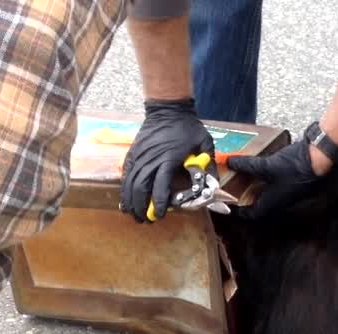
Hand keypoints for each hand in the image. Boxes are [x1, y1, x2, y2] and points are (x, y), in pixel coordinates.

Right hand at [120, 98, 213, 222]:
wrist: (168, 109)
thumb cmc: (188, 128)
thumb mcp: (205, 144)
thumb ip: (209, 165)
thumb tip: (213, 187)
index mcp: (169, 159)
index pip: (160, 185)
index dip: (159, 202)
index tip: (161, 215)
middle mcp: (151, 159)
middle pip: (141, 187)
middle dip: (141, 206)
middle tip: (145, 221)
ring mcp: (139, 156)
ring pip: (130, 182)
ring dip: (130, 201)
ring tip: (133, 215)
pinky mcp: (133, 154)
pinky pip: (126, 174)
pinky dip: (124, 189)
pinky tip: (125, 200)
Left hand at [226, 134, 329, 219]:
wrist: (321, 158)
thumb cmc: (295, 168)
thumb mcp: (267, 166)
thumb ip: (247, 165)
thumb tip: (229, 162)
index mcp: (273, 203)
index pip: (252, 214)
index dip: (239, 211)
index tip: (228, 203)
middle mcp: (281, 201)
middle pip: (259, 204)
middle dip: (246, 196)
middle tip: (233, 187)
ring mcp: (289, 191)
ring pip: (268, 193)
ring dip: (256, 186)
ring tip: (245, 175)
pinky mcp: (294, 180)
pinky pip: (275, 183)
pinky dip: (265, 178)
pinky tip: (261, 166)